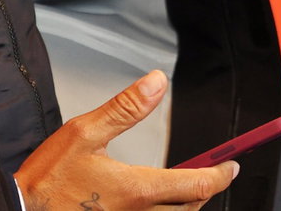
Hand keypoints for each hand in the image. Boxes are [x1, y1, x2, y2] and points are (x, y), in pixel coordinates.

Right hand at [15, 70, 237, 210]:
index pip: (196, 185)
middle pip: (190, 208)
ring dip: (184, 205)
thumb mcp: (84, 131)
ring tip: (185, 188)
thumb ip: (125, 108)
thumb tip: (157, 82)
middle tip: (211, 174)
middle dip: (204, 191)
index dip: (220, 175)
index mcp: (138, 189)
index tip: (231, 166)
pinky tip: (152, 203)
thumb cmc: (49, 178)